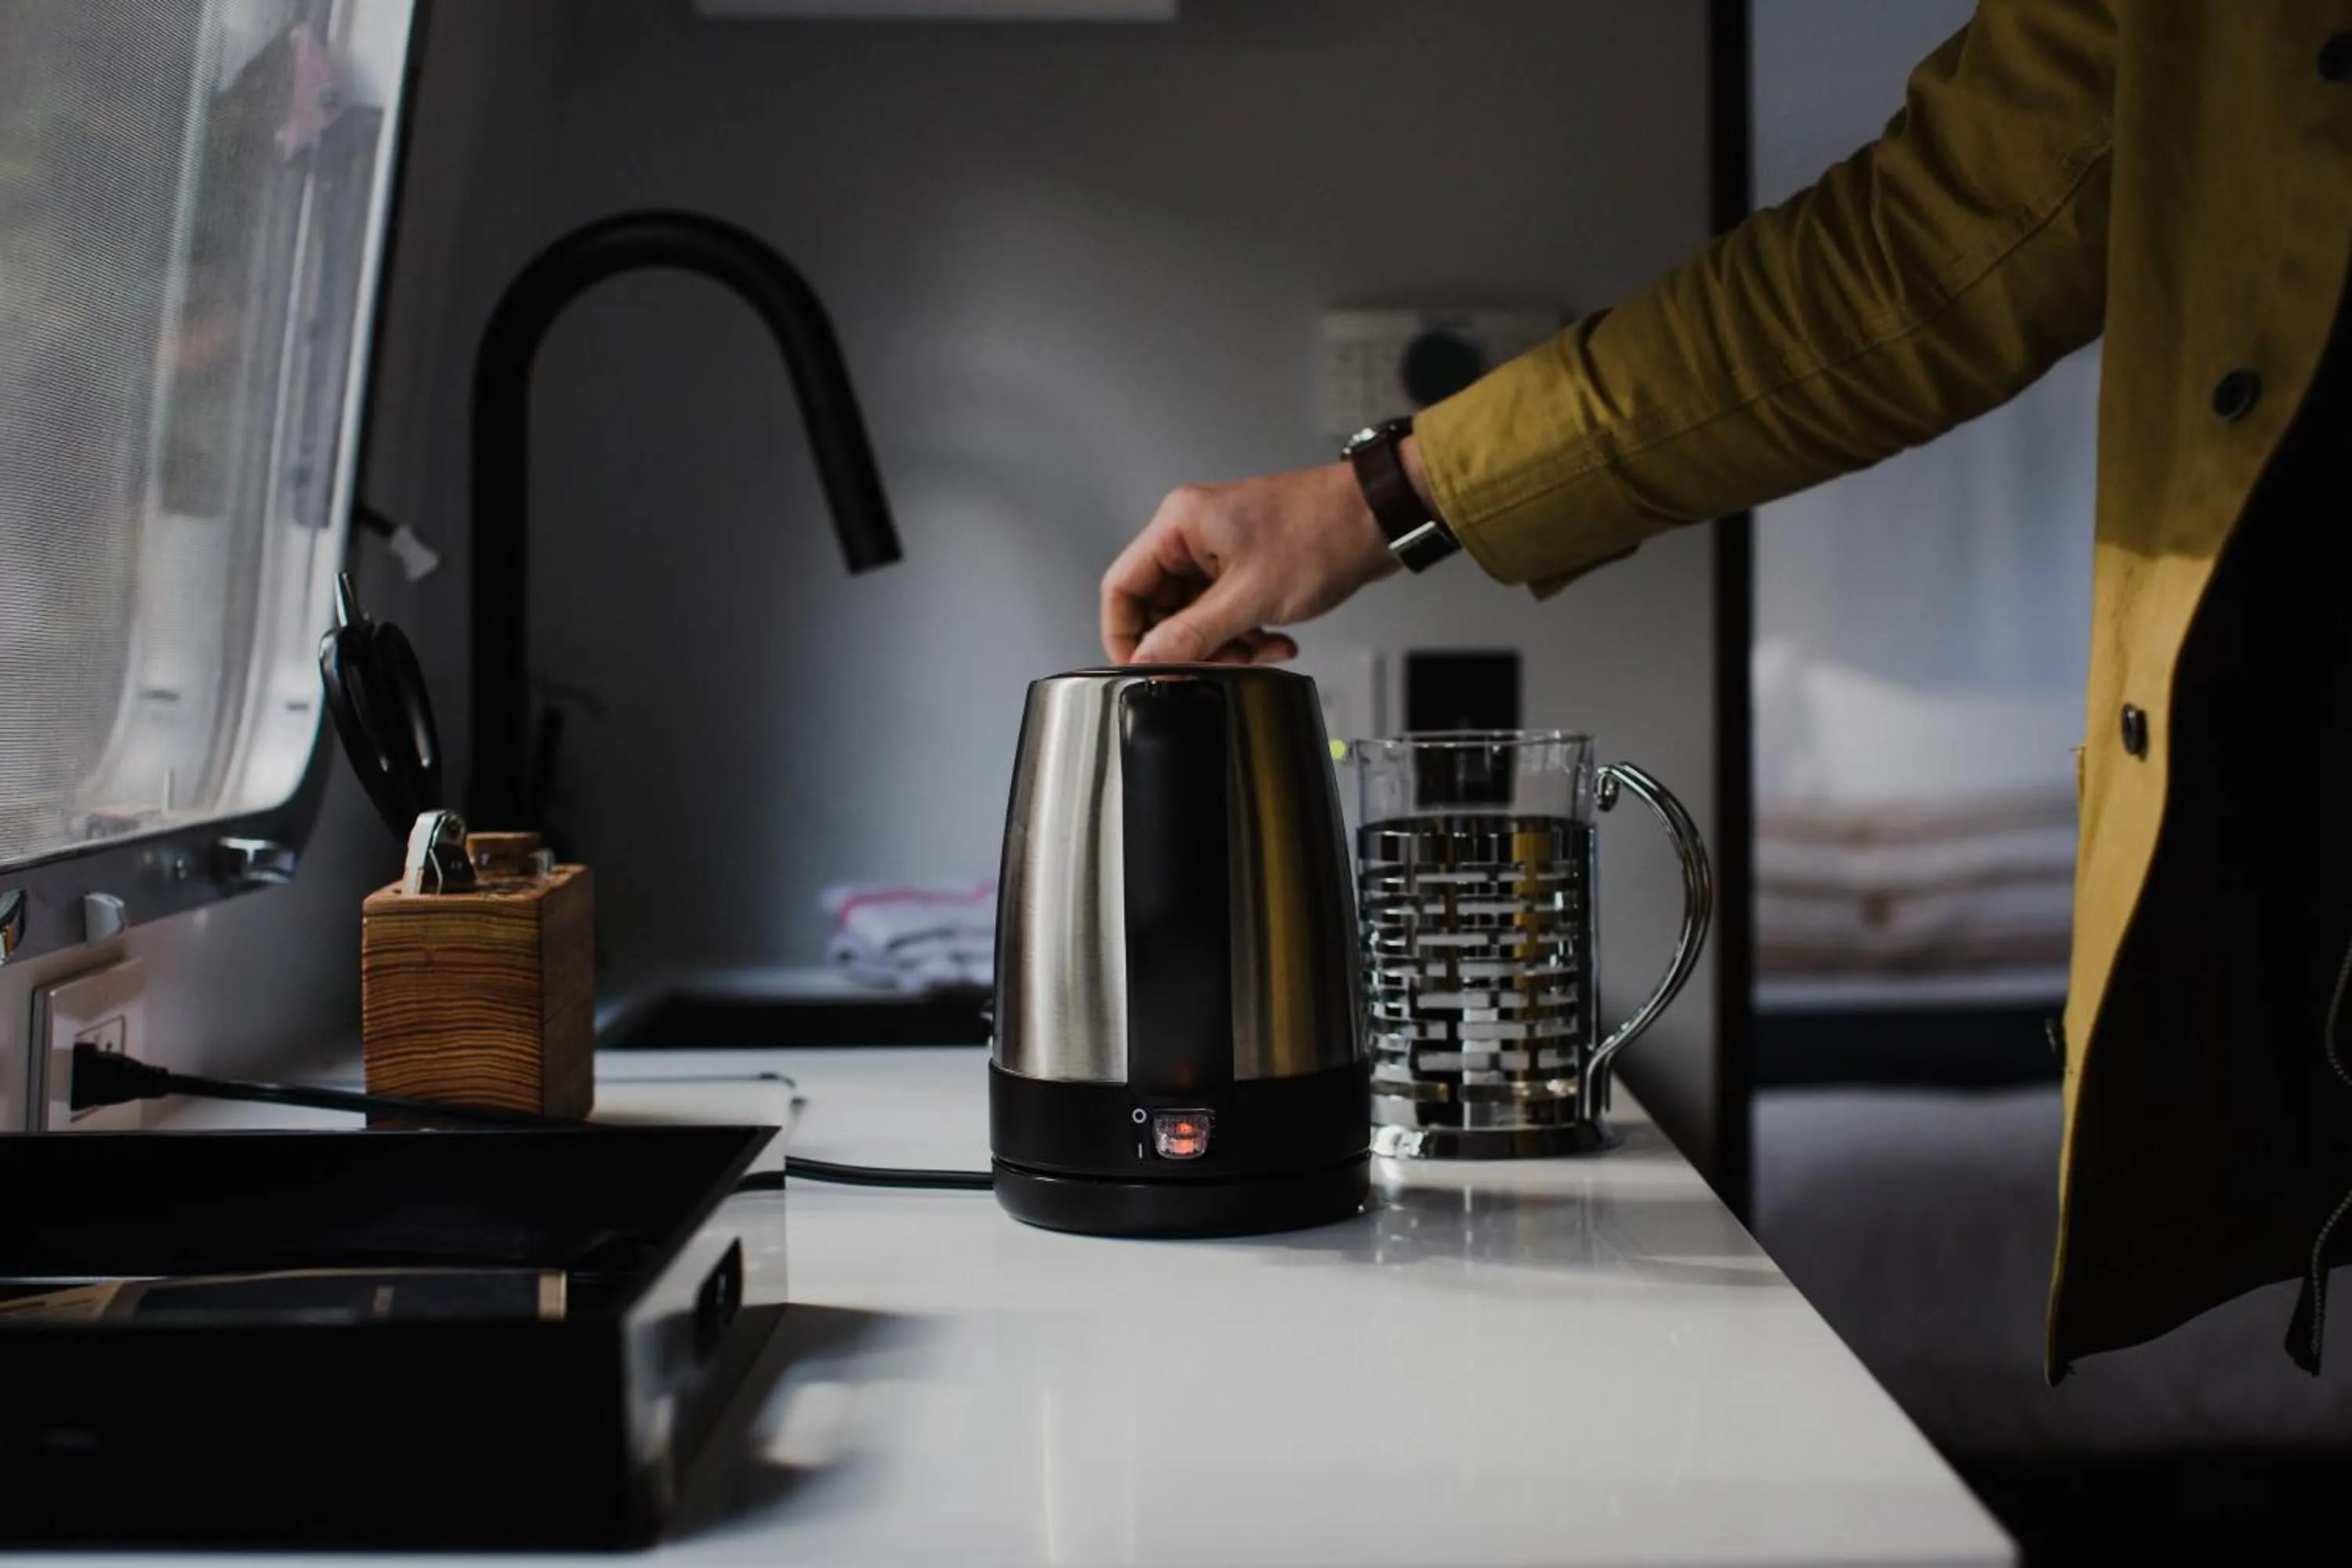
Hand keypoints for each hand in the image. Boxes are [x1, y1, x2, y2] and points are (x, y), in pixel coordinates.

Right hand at [1102, 441, 1427, 664]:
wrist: (1379, 517)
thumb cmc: (1322, 534)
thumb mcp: (1250, 598)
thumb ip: (1193, 635)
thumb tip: (1150, 661)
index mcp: (1179, 526)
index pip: (1121, 587)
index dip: (1125, 636)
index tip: (1145, 669)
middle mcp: (1192, 532)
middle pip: (1159, 606)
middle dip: (1190, 645)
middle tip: (1216, 666)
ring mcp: (1219, 548)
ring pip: (1196, 615)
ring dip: (1225, 645)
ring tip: (1259, 653)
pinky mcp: (1245, 563)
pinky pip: (1226, 610)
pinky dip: (1246, 633)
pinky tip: (1276, 642)